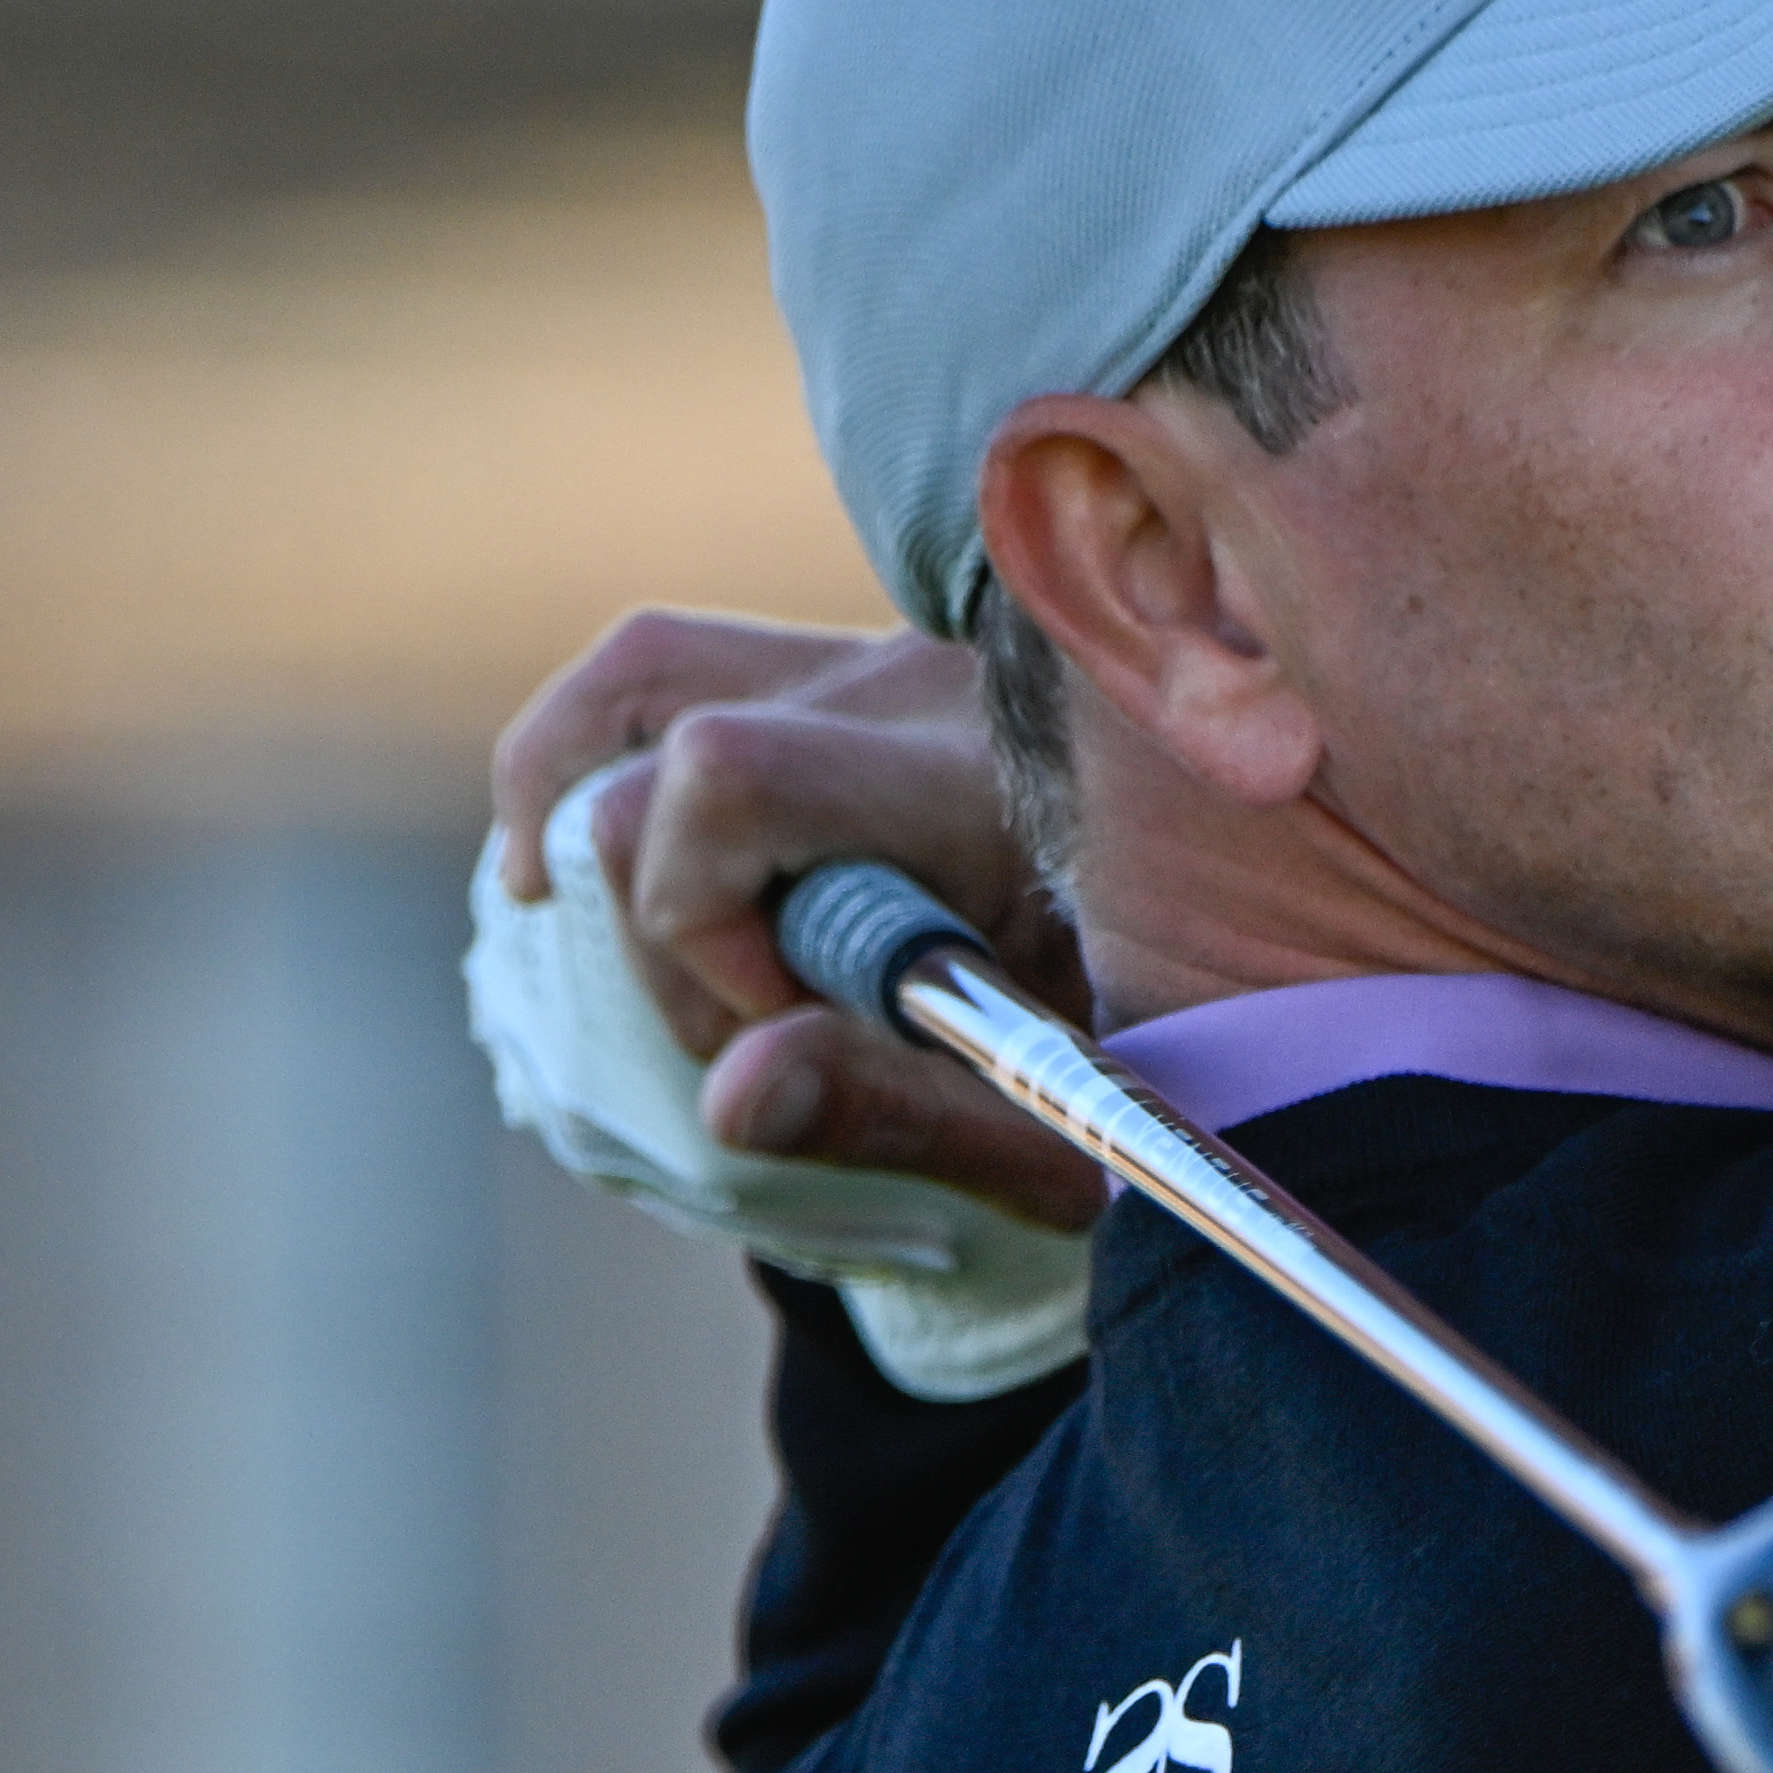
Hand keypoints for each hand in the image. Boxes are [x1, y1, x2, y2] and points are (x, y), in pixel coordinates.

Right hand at [490, 608, 1104, 1230]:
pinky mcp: (835, 669)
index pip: (733, 773)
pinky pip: (657, 669)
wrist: (1216, 978)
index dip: (704, 928)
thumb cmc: (1125, 1063)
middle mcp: (925, 689)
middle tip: (760, 1026)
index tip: (788, 1029)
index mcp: (985, 782)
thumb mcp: (1045, 1110)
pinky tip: (555, 865)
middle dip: (671, 928)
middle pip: (673, 755)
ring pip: (641, 680)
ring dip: (592, 824)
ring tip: (620, 940)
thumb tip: (731, 1095)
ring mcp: (874, 662)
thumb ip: (893, 1106)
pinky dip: (583, 759)